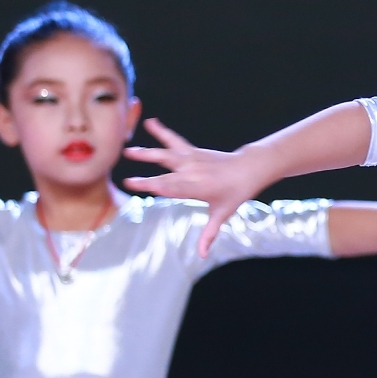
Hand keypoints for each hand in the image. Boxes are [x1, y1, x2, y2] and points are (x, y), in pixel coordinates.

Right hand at [123, 121, 270, 255]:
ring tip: (128, 150)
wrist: (249, 168)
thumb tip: (202, 255)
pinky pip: (174, 140)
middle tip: (127, 173)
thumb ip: (209, 234)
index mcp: (197, 188)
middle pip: (165, 173)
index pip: (170, 188)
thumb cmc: (235, 193)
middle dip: (146, 174)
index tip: (133, 184)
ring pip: (167, 154)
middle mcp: (192, 172)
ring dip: (148, 152)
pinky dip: (163, 132)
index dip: (151, 186)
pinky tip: (151, 122)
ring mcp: (192, 159)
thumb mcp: (222, 213)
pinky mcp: (192, 151)